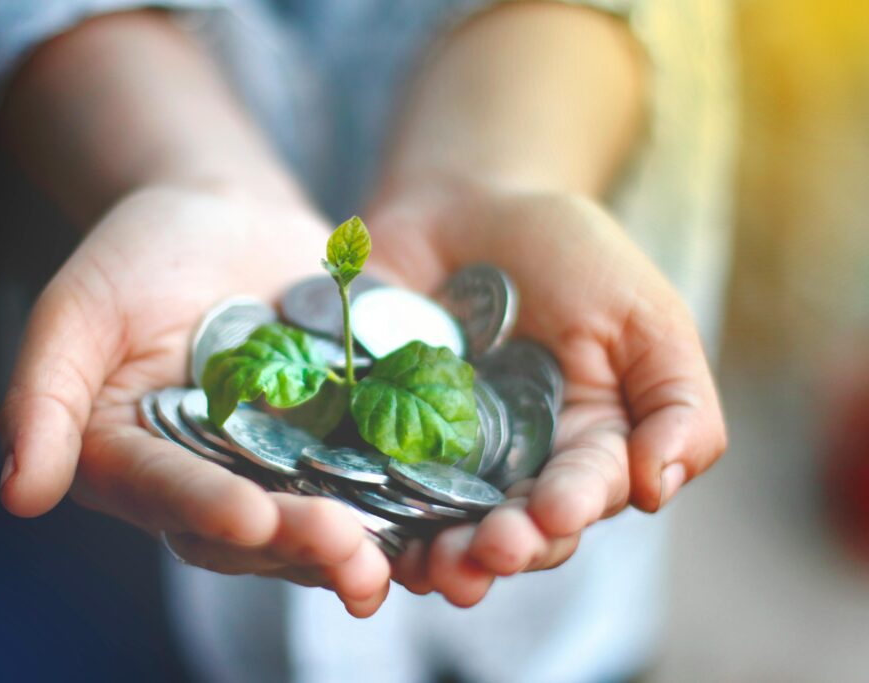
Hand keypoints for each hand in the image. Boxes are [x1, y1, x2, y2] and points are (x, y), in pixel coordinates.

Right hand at [0, 187, 390, 616]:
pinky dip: (405, 508)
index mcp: (136, 464)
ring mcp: (279, 470)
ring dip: (357, 549)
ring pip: (316, 525)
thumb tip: (20, 494)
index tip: (249, 518)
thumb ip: (44, 395)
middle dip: (299, 544)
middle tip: (346, 551)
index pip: (168, 495)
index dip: (207, 510)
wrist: (225, 216)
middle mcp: (209, 484)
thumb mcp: (79, 309)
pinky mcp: (340, 446)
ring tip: (395, 560)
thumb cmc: (137, 255)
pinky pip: (373, 485)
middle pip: (252, 532)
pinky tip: (444, 520)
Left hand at [367, 182, 726, 605]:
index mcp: (585, 450)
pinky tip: (369, 537)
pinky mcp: (378, 441)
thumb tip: (658, 488)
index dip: (570, 508)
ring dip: (441, 557)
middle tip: (490, 551)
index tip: (555, 510)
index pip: (583, 494)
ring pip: (443, 530)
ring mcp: (443, 462)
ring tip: (435, 565)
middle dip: (505, 547)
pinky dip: (372, 520)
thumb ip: (676, 402)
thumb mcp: (643, 314)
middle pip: (514, 532)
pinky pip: (371, 490)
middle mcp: (515, 472)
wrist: (466, 206)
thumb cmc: (567, 256)